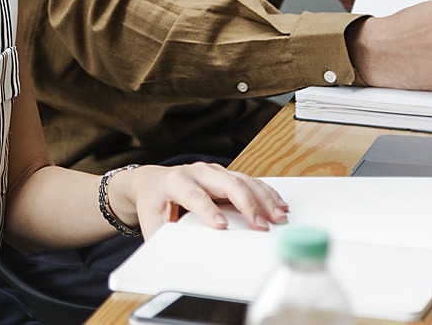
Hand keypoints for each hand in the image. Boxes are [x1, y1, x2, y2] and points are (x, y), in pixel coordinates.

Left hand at [108, 162, 288, 238]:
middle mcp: (197, 172)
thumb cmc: (154, 203)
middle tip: (262, 225)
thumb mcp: (153, 222)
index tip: (221, 227)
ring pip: (243, 181)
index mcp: (175, 182)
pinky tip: (278, 204)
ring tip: (279, 216)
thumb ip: (164, 239)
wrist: (153, 182)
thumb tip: (174, 260)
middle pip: (226, 184)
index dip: (208, 210)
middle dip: (247, 204)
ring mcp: (213, 171)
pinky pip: (250, 181)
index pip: (194, 195)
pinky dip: (266, 193)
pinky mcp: (225, 175)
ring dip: (263, 199)